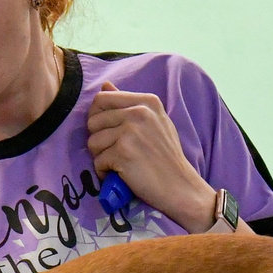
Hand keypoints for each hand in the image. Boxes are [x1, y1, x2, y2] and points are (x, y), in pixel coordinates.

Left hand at [87, 85, 219, 231]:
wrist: (180, 187)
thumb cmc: (166, 157)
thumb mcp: (154, 122)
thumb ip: (129, 104)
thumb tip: (105, 85)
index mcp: (147, 101)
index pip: (102, 98)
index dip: (97, 117)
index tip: (107, 132)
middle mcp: (139, 112)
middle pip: (93, 121)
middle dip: (99, 140)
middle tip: (116, 153)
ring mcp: (131, 132)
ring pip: (92, 142)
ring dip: (101, 157)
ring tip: (120, 164)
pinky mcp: (123, 152)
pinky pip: (98, 162)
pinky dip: (105, 173)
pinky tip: (122, 175)